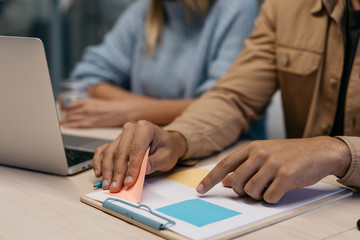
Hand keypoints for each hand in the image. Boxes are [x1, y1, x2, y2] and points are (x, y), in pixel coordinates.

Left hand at [60, 98, 133, 127]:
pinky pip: (77, 125)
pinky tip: (65, 126)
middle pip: (69, 113)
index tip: (62, 112)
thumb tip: (74, 108)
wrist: (120, 111)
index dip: (64, 109)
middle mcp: (86, 107)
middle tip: (60, 119)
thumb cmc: (108, 107)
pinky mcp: (91, 123)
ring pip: (71, 119)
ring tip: (61, 123)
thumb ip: (84, 104)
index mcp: (87, 101)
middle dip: (63, 116)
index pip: (69, 105)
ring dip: (65, 121)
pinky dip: (69, 125)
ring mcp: (88, 116)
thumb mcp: (95, 101)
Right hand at [92, 120, 186, 191]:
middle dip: (117, 172)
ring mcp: (121, 135)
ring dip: (107, 170)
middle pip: (120, 152)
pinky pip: (103, 150)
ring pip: (110, 153)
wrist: (167, 143)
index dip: (131, 167)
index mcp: (145, 128)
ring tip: (108, 184)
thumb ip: (155, 162)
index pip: (135, 149)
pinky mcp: (115, 142)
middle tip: (115, 187)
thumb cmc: (167, 148)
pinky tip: (99, 173)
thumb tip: (143, 169)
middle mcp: (130, 129)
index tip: (129, 181)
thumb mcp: (167, 157)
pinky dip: (99, 161)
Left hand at [196, 137, 349, 203]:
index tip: (200, 189)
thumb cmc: (290, 154)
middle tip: (256, 188)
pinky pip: (269, 197)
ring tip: (271, 186)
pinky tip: (281, 189)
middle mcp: (260, 154)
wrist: (319, 151)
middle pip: (237, 182)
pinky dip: (272, 198)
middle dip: (243, 191)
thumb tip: (227, 182)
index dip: (210, 178)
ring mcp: (273, 164)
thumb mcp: (265, 155)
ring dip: (259, 195)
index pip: (225, 165)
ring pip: (251, 191)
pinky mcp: (286, 176)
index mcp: (252, 148)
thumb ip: (245, 166)